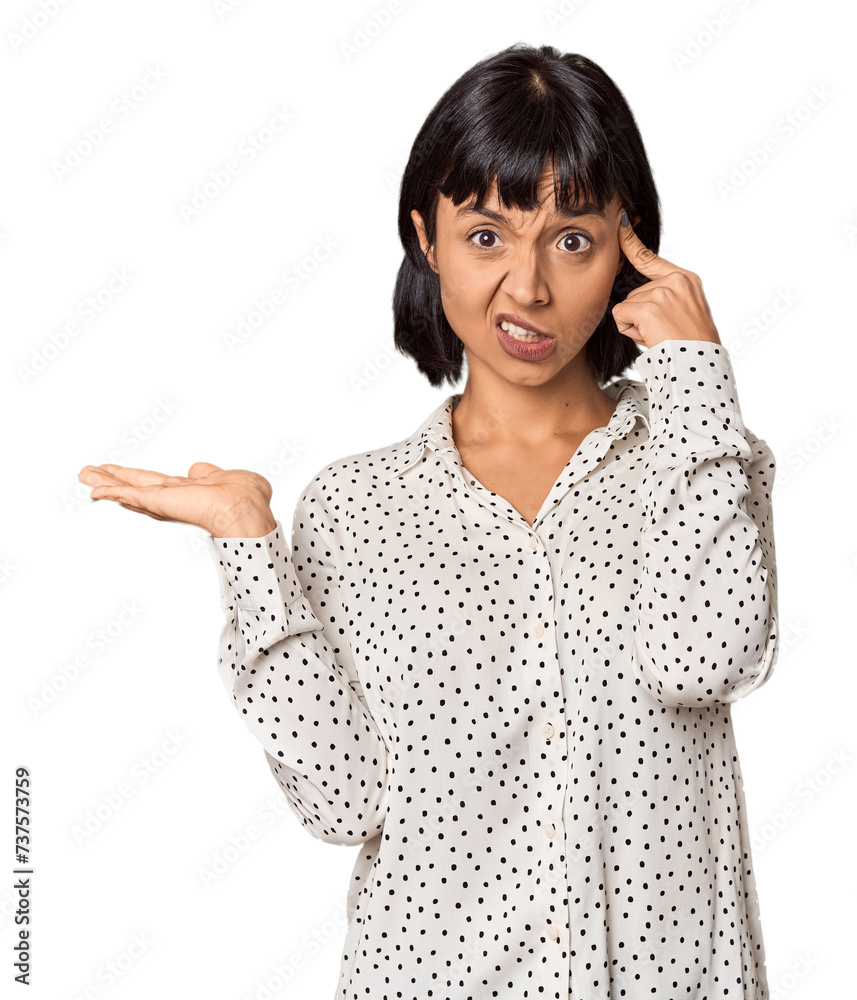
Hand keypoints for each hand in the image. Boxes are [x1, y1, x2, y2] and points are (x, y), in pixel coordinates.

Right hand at [77, 462, 276, 536]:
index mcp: (191, 491)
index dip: (142, 482)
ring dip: (106, 482)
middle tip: (91, 474)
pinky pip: (128, 493)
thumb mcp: (228, 477)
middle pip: (137, 486)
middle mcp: (174, 497)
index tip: (126, 479)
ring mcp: (164, 500)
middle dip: (115, 480)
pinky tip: (93, 488)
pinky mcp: (157, 500)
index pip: (159, 486)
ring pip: (128, 489)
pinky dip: (109, 490)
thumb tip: (198, 469)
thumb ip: (209, 473)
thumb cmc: (246, 498)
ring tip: (85, 475)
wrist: (244, 509)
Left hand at [611, 211, 720, 349]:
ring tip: (659, 335)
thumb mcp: (684, 311)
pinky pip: (620, 315)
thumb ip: (664, 297)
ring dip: (636, 324)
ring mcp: (662, 293)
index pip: (650, 258)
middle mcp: (676, 281)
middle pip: (634, 292)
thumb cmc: (691, 345)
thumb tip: (635, 298)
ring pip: (626, 305)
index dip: (631, 241)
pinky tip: (650, 336)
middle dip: (641, 315)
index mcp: (686, 279)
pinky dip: (629, 329)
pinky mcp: (648, 307)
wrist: (699, 363)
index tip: (620, 222)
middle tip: (663, 330)